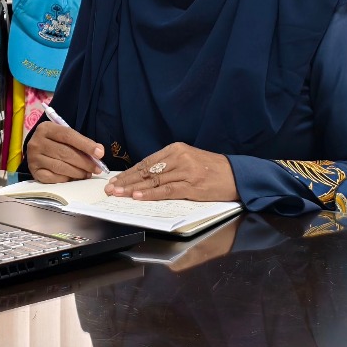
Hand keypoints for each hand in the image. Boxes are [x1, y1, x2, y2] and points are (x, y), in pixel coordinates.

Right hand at [26, 121, 106, 183]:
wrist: (37, 150)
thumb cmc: (55, 142)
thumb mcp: (65, 136)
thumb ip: (80, 142)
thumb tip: (99, 152)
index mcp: (45, 128)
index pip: (68, 135)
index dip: (85, 145)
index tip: (100, 153)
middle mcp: (37, 142)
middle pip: (65, 153)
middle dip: (84, 162)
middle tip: (97, 168)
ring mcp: (33, 158)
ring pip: (60, 167)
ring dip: (78, 172)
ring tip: (88, 173)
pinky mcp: (34, 172)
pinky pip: (53, 178)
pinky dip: (66, 178)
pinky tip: (74, 177)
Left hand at [105, 142, 239, 201]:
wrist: (236, 174)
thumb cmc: (211, 169)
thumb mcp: (188, 160)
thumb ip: (168, 166)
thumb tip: (144, 177)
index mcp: (176, 149)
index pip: (146, 162)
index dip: (129, 172)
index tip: (115, 179)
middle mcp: (178, 157)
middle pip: (147, 170)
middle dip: (126, 180)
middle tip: (110, 188)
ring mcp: (185, 171)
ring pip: (153, 180)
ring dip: (134, 188)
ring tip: (119, 193)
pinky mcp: (192, 185)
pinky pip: (167, 190)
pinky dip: (151, 194)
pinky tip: (138, 196)